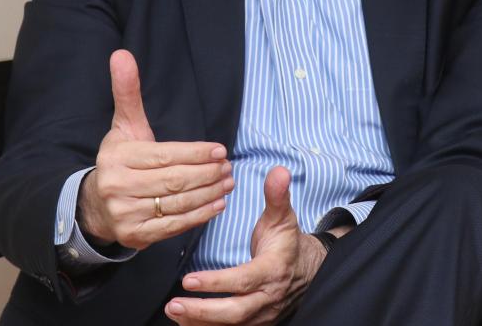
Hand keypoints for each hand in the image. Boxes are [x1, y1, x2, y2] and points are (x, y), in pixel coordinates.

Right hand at [78, 49, 233, 249]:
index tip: (220, 150)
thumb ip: (127, 92)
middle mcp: (118, 186)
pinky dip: (198, 216)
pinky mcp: (134, 236)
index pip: (165, 156)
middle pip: (174, 180)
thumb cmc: (120, 160)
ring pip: (176, 203)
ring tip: (228, 183)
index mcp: (118, 158)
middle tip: (229, 168)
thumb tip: (122, 54)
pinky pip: (173, 226)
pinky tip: (217, 205)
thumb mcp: (124, 126)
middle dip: (206, 174)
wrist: (96, 205)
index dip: (196, 153)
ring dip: (208, 194)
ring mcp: (125, 214)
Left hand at [164, 167, 325, 324]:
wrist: (308, 271)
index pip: (243, 280)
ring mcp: (262, 314)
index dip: (216, 283)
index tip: (189, 280)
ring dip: (201, 323)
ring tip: (174, 313)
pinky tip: (185, 323)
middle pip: (235, 311)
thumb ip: (277, 195)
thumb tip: (279, 171)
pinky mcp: (256, 324)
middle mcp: (268, 298)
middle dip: (203, 311)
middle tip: (174, 304)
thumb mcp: (283, 217)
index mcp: (273, 270)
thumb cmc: (287, 243)